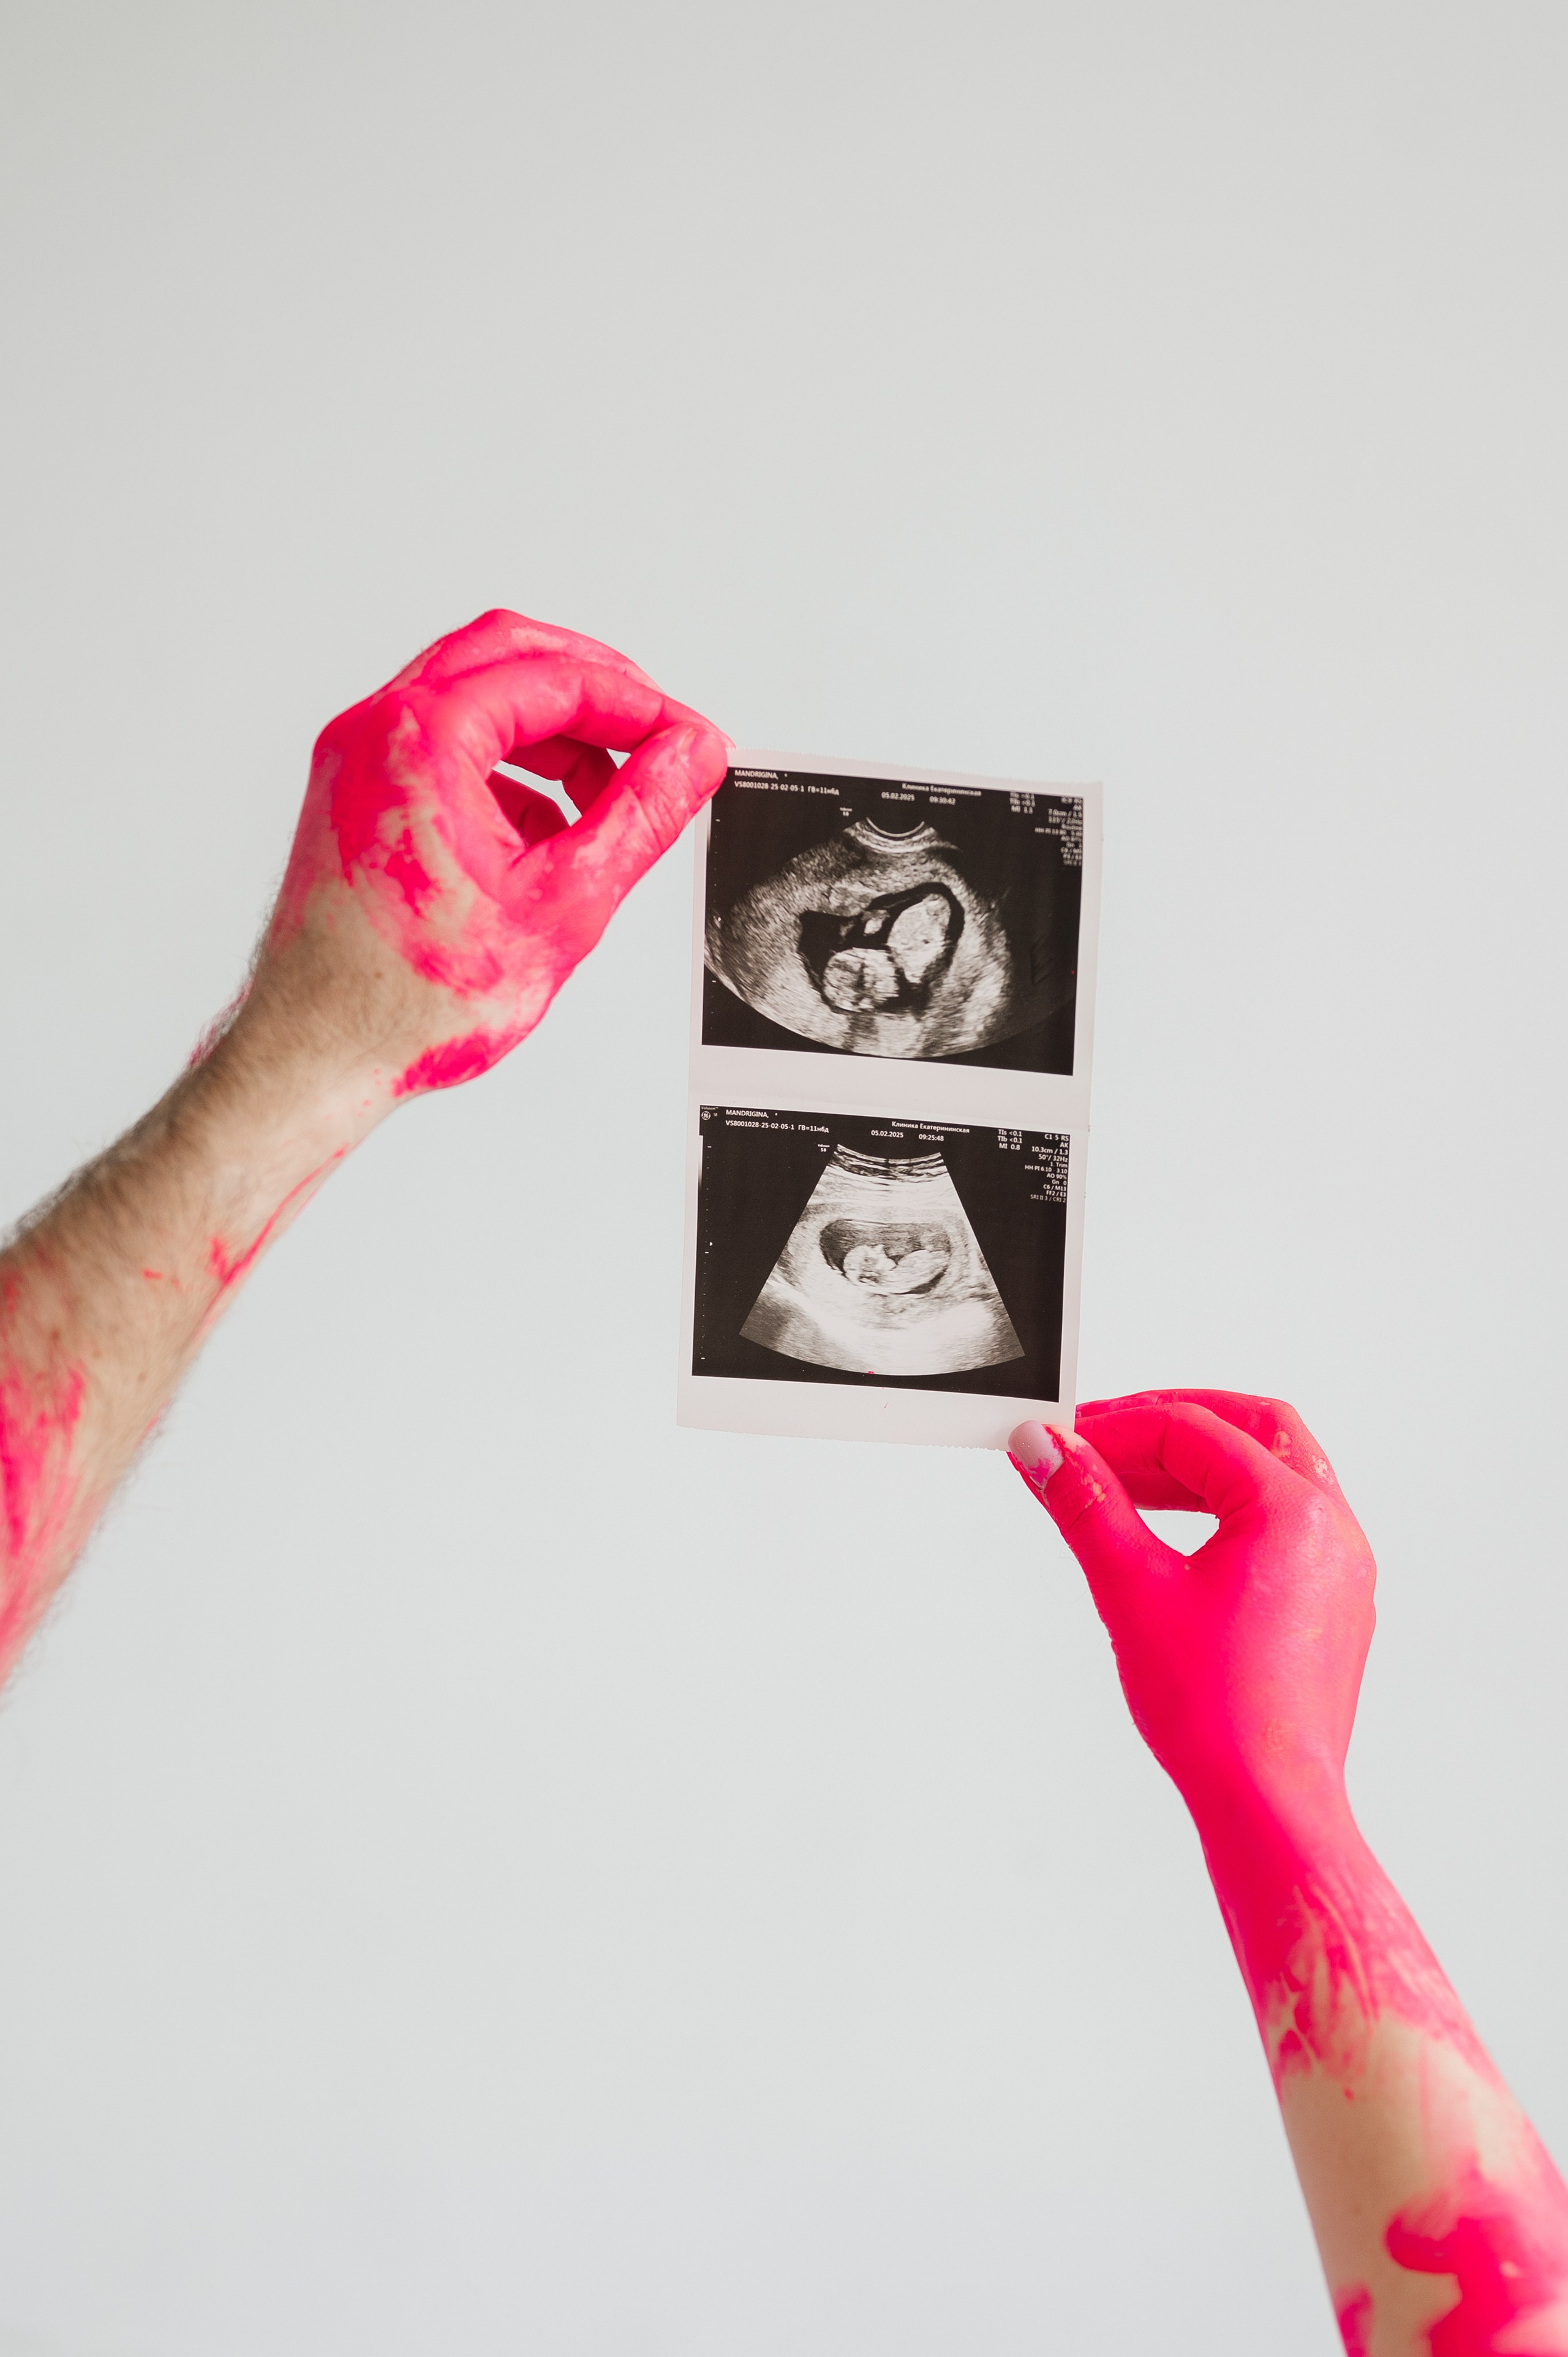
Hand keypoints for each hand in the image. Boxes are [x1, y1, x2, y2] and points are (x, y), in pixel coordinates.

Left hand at [239, 610, 728, 1100]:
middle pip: (508, 656)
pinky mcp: (358, 796)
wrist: (315, 1056)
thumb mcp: (562, 902)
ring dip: (553, 732)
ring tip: (610, 796)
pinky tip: (549, 832)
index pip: (555, 677)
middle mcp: (376, 731)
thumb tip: (692, 757)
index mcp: (419, 739)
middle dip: (596, 693)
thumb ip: (639, 816)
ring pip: (476, 696)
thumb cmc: (408, 1000)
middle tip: (659, 739)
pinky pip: (446, 746)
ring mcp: (358, 760)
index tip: (690, 742)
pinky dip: (508, 768)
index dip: (640, 705)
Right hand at [1009, 1391, 1375, 1826]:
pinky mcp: (1330, 1608)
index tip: (1059, 1441)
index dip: (1116, 1428)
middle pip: (1252, 1429)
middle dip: (1170, 1424)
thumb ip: (1085, 1506)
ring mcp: (1339, 1570)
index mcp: (1293, 1511)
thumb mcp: (1130, 1590)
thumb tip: (1044, 1450)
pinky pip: (1280, 1527)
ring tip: (1122, 1483)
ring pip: (1271, 1476)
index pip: (1193, 1431)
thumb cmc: (1216, 1713)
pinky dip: (1224, 1511)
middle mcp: (1332, 1530)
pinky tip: (1171, 1537)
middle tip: (1102, 1436)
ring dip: (1196, 1468)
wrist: (1268, 1805)